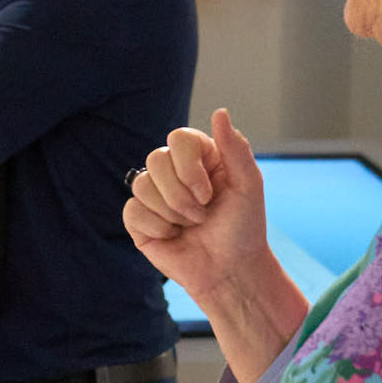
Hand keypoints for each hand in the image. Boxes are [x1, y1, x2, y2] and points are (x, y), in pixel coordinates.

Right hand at [122, 107, 269, 297]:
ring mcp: (154, 196)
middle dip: (181, 194)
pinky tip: (172, 236)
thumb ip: (235, 147)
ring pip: (141, 185)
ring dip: (171, 212)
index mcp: (199, 158)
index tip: (208, 193)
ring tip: (189, 226)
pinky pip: (133, 210)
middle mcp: (174, 172)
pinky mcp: (139, 220)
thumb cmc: (242, 228)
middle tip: (201, 214)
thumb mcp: (248, 185)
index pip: (178, 138)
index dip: (189, 166)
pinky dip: (157, 226)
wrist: (230, 271)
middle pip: (156, 160)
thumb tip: (220, 112)